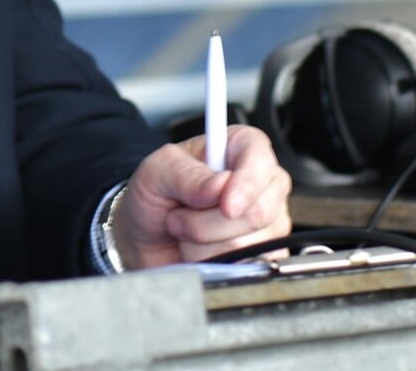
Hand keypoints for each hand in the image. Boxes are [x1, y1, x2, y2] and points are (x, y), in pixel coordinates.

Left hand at [112, 125, 291, 268]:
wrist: (146, 240)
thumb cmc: (155, 197)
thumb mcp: (156, 173)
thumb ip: (185, 175)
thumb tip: (221, 185)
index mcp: (241, 148)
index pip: (259, 159)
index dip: (246, 184)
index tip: (225, 205)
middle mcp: (263, 184)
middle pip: (258, 212)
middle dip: (206, 223)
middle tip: (180, 216)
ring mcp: (269, 223)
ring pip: (248, 246)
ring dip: (203, 245)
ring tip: (186, 232)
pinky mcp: (266, 256)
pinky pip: (246, 268)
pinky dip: (212, 264)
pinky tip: (200, 252)